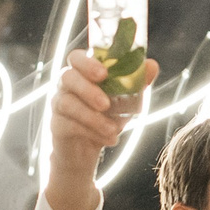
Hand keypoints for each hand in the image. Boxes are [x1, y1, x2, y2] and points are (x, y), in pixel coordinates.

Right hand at [44, 49, 157, 209]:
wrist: (87, 151)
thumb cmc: (106, 117)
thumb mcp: (126, 101)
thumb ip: (137, 82)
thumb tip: (152, 65)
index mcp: (82, 73)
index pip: (76, 58)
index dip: (87, 62)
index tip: (104, 73)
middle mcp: (66, 85)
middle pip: (67, 76)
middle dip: (87, 89)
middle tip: (106, 104)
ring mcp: (58, 105)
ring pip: (67, 103)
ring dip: (93, 117)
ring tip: (114, 129)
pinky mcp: (56, 125)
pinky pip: (69, 125)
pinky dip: (92, 133)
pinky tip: (109, 140)